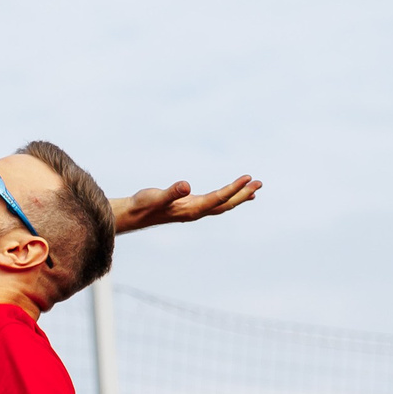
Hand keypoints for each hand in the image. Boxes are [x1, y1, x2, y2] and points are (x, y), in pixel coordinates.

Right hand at [113, 176, 259, 233]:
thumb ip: (171, 192)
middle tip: (259, 183)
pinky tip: (231, 194)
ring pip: (222, 205)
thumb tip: (186, 186)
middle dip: (243, 194)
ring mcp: (194, 211)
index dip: (234, 188)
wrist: (133, 215)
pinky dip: (226, 197)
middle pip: (225, 204)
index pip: (218, 198)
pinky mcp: (190, 207)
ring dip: (238, 197)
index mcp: (191, 210)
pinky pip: (214, 203)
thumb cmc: (143, 205)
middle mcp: (196, 212)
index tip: (248, 178)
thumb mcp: (156, 197)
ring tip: (254, 190)